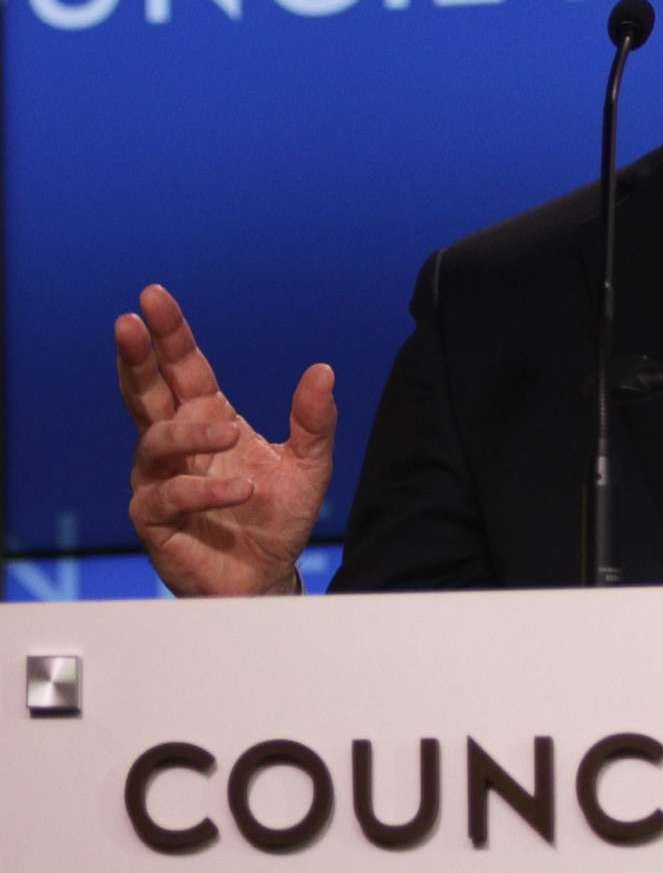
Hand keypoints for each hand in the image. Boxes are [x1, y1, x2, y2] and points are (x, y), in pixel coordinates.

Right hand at [115, 284, 335, 596]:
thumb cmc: (277, 515)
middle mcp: (176, 445)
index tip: (154, 297)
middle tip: (130, 323)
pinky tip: (240, 489)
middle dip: (137, 357)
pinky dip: (205, 490)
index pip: (183, 368)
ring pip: (156, 441)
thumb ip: (314, 421)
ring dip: (191, 433)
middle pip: (144, 392)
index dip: (169, 334)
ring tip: (231, 435)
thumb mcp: (309, 464)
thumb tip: (323, 370)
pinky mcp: (155, 519)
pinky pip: (168, 496)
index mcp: (208, 418)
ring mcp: (159, 480)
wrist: (268, 574)